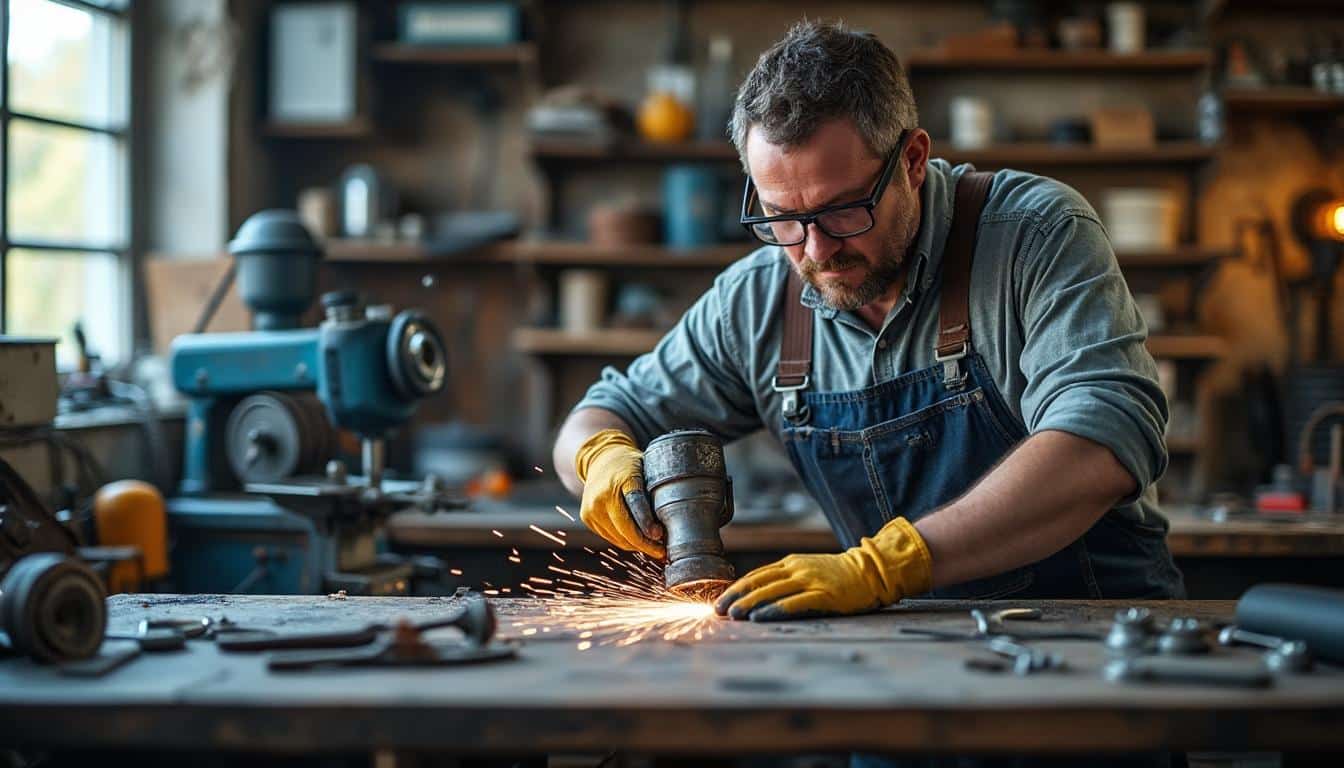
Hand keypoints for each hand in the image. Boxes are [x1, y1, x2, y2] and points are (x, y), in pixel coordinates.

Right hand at [574, 429, 665, 558]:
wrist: (600, 460)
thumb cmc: (630, 466)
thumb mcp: (646, 468)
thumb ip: (656, 488)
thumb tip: (677, 516)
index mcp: (622, 477)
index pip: (635, 502)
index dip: (647, 522)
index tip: (659, 535)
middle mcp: (603, 493)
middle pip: (625, 527)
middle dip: (646, 544)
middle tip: (662, 551)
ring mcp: (592, 507)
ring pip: (619, 537)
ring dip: (637, 545)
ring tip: (654, 548)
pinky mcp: (587, 517)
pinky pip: (611, 537)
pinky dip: (626, 541)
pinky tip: (639, 541)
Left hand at [714, 517, 931, 620]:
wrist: (871, 571)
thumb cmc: (838, 575)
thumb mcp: (808, 570)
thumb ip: (786, 579)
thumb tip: (758, 596)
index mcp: (790, 563)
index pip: (755, 575)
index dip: (735, 588)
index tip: (719, 601)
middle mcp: (797, 569)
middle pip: (758, 582)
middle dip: (735, 597)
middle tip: (717, 611)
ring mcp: (810, 581)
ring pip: (771, 591)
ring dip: (749, 604)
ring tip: (733, 615)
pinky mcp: (824, 595)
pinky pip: (794, 603)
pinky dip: (774, 610)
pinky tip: (760, 617)